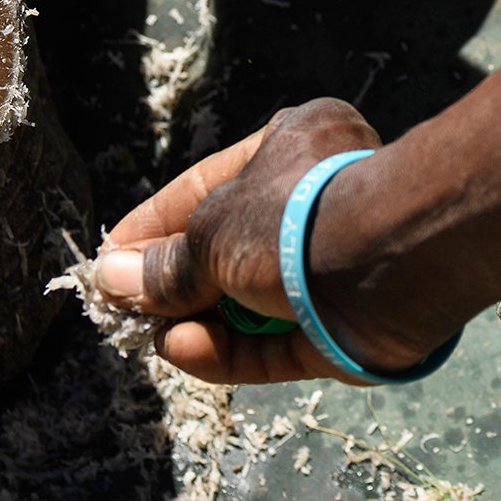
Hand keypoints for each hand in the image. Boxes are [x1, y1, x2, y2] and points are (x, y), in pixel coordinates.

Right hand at [96, 98, 402, 383]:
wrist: (390, 265)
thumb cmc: (292, 221)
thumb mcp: (210, 234)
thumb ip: (166, 265)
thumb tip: (113, 279)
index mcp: (286, 149)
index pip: (202, 189)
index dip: (151, 228)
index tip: (110, 262)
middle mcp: (308, 204)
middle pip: (225, 251)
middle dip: (174, 284)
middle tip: (124, 310)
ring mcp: (327, 269)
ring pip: (247, 303)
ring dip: (197, 323)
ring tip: (151, 337)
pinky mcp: (340, 328)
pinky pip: (274, 342)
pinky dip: (229, 351)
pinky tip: (182, 351)